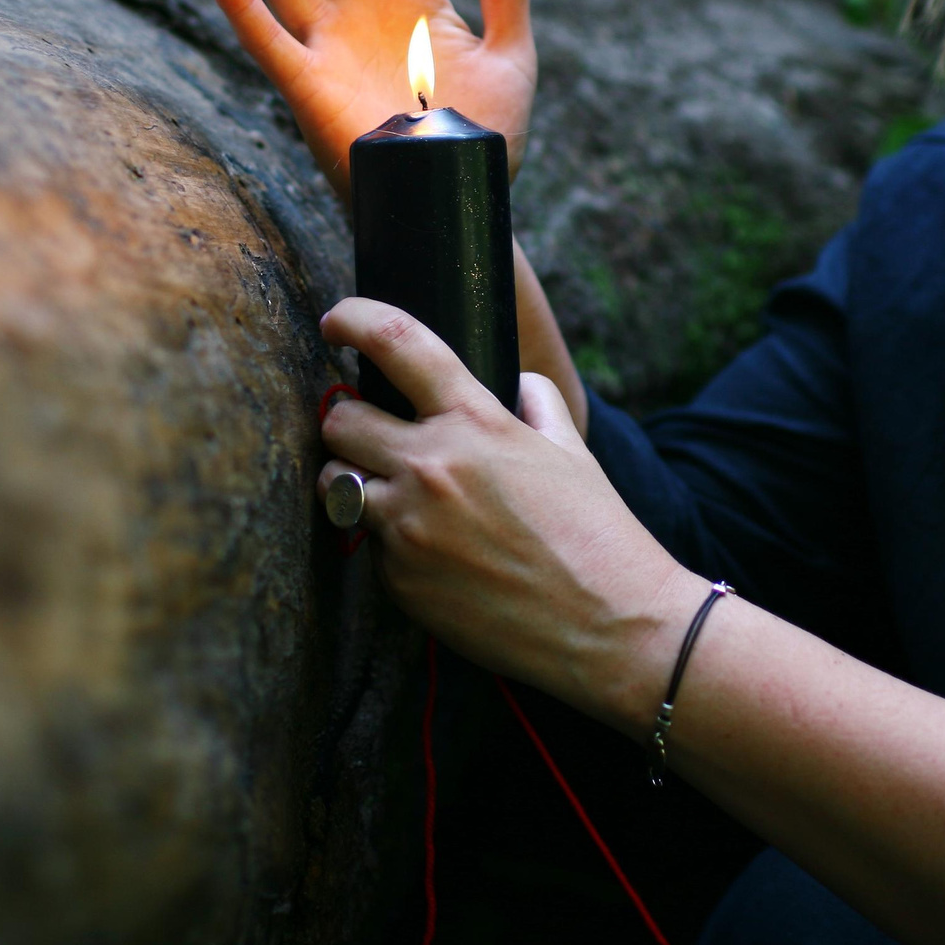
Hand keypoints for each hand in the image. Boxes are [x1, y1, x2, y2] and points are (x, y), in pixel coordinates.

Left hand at [317, 297, 704, 727]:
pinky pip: (370, 546)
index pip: (396, 343)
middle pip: (339, 421)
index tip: (336, 321)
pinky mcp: (398, 580)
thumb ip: (535, 404)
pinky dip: (391, 545)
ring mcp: (407, 526)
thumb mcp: (570, 451)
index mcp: (474, 422)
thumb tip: (515, 386)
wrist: (609, 625)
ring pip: (335, 484)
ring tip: (394, 496)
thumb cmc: (597, 534)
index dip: (354, 319)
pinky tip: (437, 557)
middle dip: (349, 422)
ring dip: (353, 482)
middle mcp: (430, 467)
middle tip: (370, 434)